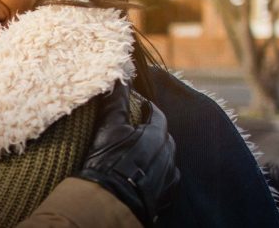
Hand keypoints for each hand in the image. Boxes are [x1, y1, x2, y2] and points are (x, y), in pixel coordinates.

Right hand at [76, 82, 178, 226]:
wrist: (111, 201)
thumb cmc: (109, 161)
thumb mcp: (109, 125)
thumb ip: (116, 100)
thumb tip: (120, 77)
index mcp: (158, 134)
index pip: (156, 113)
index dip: (146, 108)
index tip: (136, 106)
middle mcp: (169, 155)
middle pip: (164, 136)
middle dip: (152, 131)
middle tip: (136, 130)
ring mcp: (168, 177)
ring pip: (167, 159)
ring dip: (156, 154)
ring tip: (140, 154)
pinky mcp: (164, 196)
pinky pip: (165, 181)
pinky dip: (157, 175)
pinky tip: (146, 176)